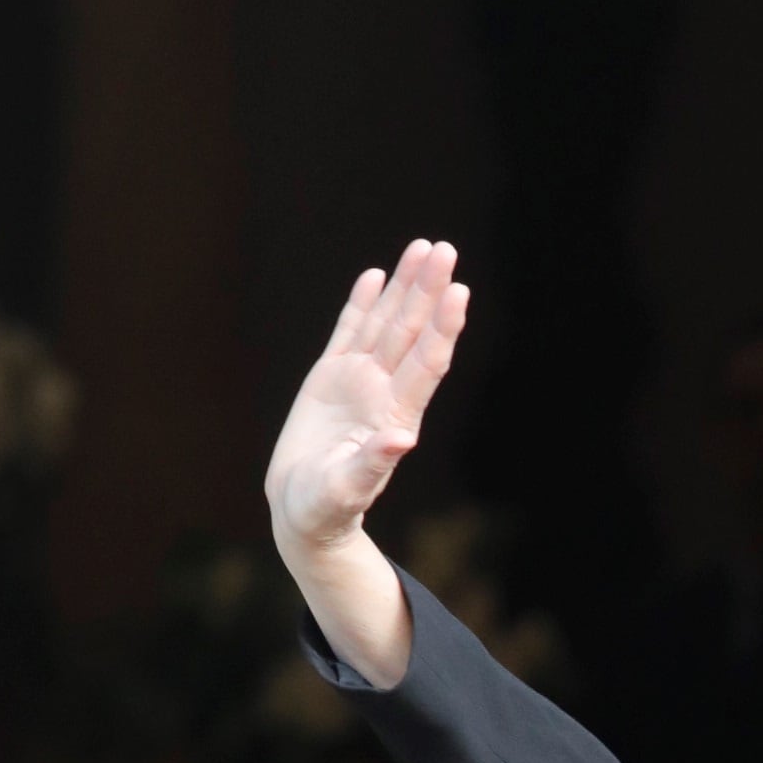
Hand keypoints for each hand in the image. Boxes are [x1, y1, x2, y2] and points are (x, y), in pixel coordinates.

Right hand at [263, 238, 469, 679]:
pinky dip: (362, 304)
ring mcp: (358, 383)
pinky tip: (377, 277)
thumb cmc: (325, 510)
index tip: (458, 292)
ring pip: (386, 324)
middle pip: (411, 333)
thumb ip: (372, 467)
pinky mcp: (330, 379)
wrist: (304, 514)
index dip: (442, 327)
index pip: (425, 363)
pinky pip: (349, 332)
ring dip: (404, 287)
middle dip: (428, 291)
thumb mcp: (345, 491)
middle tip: (445, 250)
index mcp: (392, 417)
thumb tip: (402, 440)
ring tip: (423, 248)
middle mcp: (382, 393)